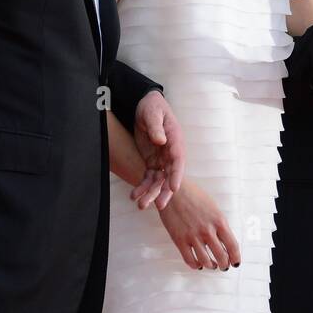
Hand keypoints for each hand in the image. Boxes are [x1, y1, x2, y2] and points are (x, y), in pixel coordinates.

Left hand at [129, 90, 184, 209]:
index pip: (178, 161)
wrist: (144, 107)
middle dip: (164, 192)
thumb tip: (161, 140)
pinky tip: (134, 196)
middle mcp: (171, 154)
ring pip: (158, 181)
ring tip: (141, 205)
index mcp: (175, 141)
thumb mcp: (153, 113)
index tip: (173, 188)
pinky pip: (148, 178)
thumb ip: (156, 127)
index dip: (177, 175)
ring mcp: (162, 160)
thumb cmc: (152, 107)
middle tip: (159, 205)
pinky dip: (142, 187)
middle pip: (170, 176)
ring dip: (151, 194)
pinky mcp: (152, 162)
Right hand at [157, 180, 240, 269]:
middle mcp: (207, 230)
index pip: (232, 245)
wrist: (173, 190)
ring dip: (211, 266)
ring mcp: (193, 236)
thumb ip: (219, 223)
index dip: (235, 257)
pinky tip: (198, 264)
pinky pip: (189, 260)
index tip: (235, 262)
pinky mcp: (179, 240)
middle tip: (223, 266)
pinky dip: (195, 265)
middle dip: (224, 265)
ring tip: (211, 265)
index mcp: (219, 221)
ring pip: (206, 261)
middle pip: (221, 257)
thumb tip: (224, 239)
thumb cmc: (193, 195)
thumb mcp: (213, 207)